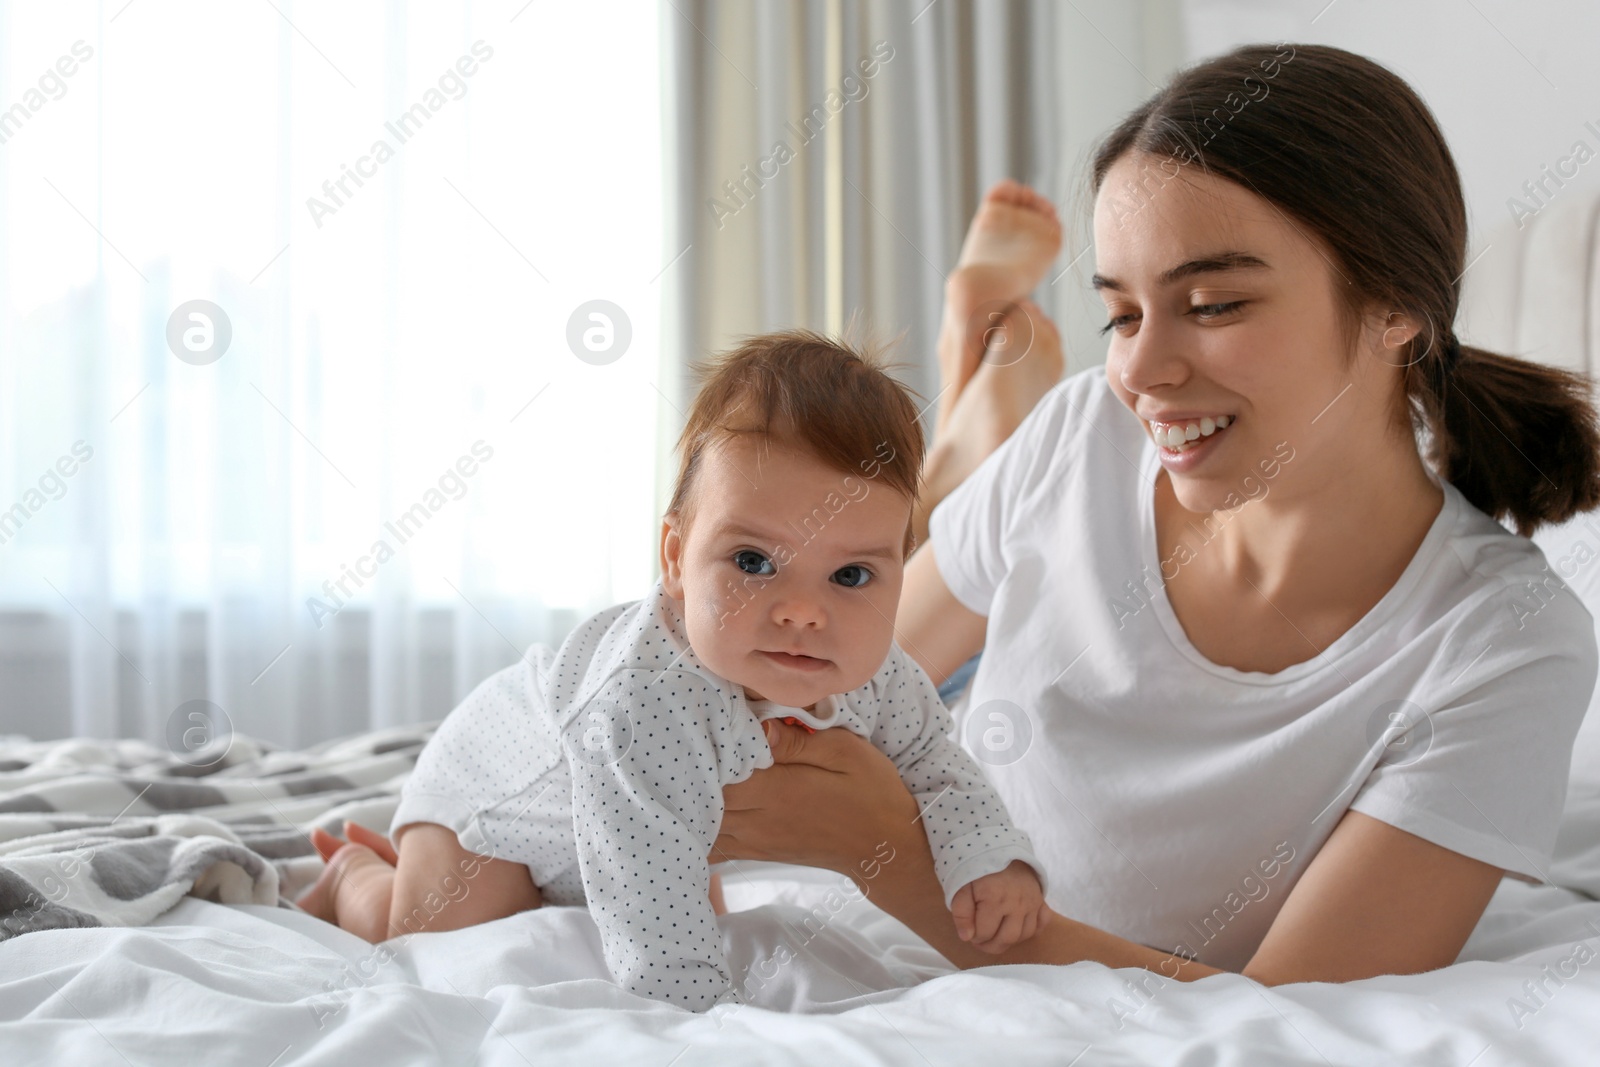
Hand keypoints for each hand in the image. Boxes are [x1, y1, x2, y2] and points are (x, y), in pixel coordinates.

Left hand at [714, 719, 920, 878]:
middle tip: (695, 741)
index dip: (706, 748)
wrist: (884, 847)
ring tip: (697, 768)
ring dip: (696, 797)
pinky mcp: (759, 851)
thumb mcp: (846, 753)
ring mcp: (757, 839)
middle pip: (704, 796)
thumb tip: (760, 726)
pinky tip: (702, 805)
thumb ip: (801, 741)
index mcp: (779, 790)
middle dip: (695, 770)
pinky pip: (717, 845)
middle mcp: (760, 819)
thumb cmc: (870, 791)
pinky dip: (702, 826)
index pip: (720, 770)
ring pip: (705, 821)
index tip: (706, 724)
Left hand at [950, 860, 1046, 953]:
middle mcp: (1017, 903)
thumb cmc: (976, 868)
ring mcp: (1031, 902)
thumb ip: (961, 913)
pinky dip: (1032, 929)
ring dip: (1010, 939)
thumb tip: (967, 937)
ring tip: (997, 934)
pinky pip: (1042, 922)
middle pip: (1007, 938)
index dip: (975, 938)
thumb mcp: (960, 886)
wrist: (997, 845)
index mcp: (995, 900)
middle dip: (991, 945)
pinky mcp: (1040, 899)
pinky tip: (1019, 926)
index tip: (970, 933)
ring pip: (1025, 934)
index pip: (985, 933)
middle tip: (981, 941)